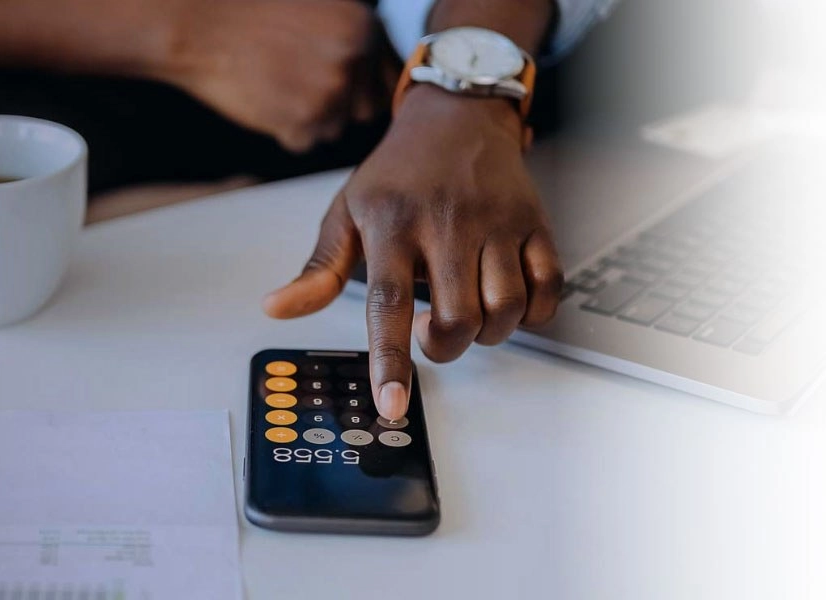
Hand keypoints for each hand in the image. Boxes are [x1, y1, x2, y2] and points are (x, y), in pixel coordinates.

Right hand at [161, 0, 381, 152]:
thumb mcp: (320, 5)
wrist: (199, 23)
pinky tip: (263, 98)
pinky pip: (304, 141)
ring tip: (277, 84)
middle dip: (342, 104)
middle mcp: (354, 59)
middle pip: (367, 109)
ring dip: (311, 117)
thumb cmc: (252, 9)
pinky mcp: (301, 122)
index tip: (347, 86)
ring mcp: (329, 93)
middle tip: (302, 85)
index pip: (391, 76)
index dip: (366, 84)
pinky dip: (284, 129)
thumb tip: (384, 73)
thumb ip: (356, 35)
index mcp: (365, 25)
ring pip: (334, 128)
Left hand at [263, 87, 564, 420]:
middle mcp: (448, 223)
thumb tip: (277, 309)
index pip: (388, 303)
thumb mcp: (347, 212)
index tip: (391, 404)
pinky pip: (548, 288)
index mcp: (393, 224)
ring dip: (489, 333)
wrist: (458, 115)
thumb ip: (318, 269)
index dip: (390, 360)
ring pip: (506, 308)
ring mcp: (497, 222)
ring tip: (468, 315)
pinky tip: (508, 302)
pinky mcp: (535, 223)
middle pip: (456, 317)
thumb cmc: (398, 173)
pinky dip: (532, 313)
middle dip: (444, 347)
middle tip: (431, 333)